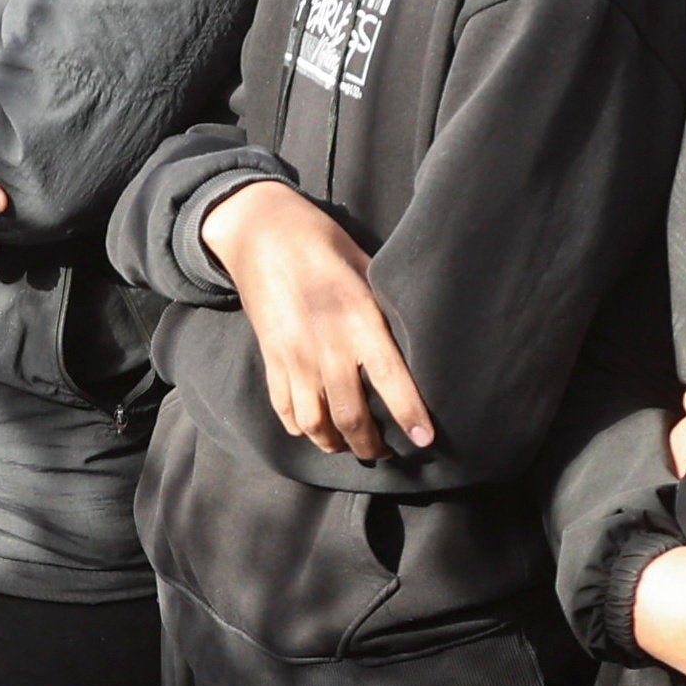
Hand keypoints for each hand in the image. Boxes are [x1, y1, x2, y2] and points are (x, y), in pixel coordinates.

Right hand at [204, 180, 427, 458]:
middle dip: (372, 447)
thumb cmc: (322, 242)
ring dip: (336, 444)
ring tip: (353, 445)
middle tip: (390, 453)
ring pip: (315, 425)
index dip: (409, 415)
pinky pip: (285, 410)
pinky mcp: (270, 360)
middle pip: (351, 418)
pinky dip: (303, 428)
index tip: (425, 441)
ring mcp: (293, 358)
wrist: (260, 232)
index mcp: (357, 319)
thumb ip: (385, 305)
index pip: (390, 379)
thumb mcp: (365, 265)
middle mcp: (325, 346)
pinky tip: (319, 429)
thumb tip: (415, 338)